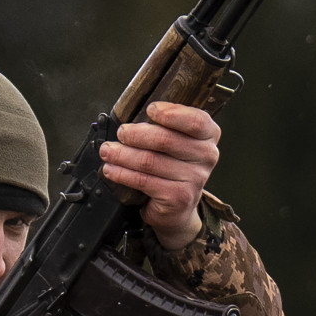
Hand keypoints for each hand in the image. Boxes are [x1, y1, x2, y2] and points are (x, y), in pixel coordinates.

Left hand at [101, 102, 219, 251]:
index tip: (150, 110)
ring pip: (149, 161)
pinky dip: (122, 173)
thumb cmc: (170, 164)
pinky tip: (111, 169)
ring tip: (107, 152)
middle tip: (120, 133)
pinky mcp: (179, 197)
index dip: (171, 113)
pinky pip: (143, 181)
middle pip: (165, 139)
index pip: (196, 120)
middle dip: (135, 134)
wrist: (176, 205)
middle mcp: (206, 156)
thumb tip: (132, 115)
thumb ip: (162, 125)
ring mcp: (195, 178)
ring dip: (122, 154)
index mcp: (208, 136)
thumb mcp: (173, 140)